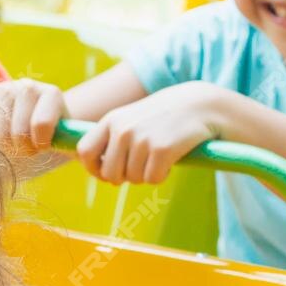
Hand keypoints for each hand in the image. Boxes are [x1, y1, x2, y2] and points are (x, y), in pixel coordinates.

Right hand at [0, 79, 68, 152]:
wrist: (35, 120)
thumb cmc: (54, 136)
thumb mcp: (69, 140)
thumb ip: (73, 144)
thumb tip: (82, 152)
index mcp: (52, 94)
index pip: (42, 124)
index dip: (41, 144)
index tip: (43, 147)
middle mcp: (27, 86)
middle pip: (18, 130)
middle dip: (22, 147)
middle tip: (28, 148)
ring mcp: (5, 89)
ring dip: (5, 144)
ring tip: (15, 142)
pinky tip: (0, 134)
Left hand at [75, 84, 223, 183]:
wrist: (200, 105)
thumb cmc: (163, 117)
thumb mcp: (132, 119)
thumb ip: (113, 140)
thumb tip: (102, 176)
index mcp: (111, 120)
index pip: (85, 152)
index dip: (93, 169)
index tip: (107, 174)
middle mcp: (123, 129)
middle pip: (109, 174)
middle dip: (124, 178)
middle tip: (141, 166)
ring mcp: (142, 139)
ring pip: (133, 179)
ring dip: (146, 175)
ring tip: (158, 156)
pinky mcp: (162, 149)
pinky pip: (152, 179)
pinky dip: (161, 175)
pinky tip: (170, 159)